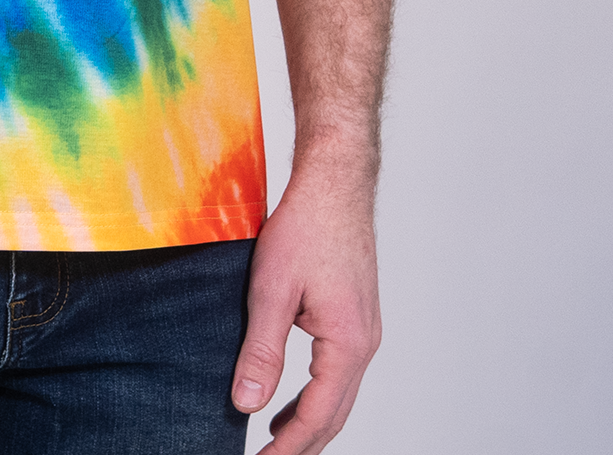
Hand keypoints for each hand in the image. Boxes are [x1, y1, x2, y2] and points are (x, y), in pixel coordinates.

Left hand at [231, 166, 381, 453]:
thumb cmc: (306, 226)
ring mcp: (364, 329)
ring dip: (309, 421)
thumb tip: (247, 403)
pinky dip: (315, 392)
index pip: (319, 415)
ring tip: (276, 441)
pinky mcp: (355, 315)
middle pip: (335, 413)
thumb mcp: (271, 289)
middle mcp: (365, 342)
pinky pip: (337, 370)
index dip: (289, 446)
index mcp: (349, 343)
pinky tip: (291, 396)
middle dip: (303, 444)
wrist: (334, 183)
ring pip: (338, 393)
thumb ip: (261, 350)